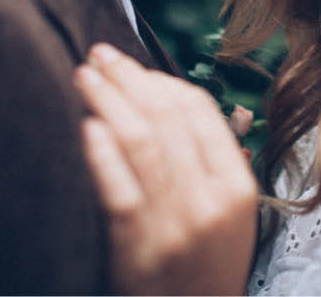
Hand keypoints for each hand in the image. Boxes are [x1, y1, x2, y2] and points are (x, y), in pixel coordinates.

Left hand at [75, 44, 258, 294]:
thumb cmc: (204, 267)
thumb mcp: (229, 214)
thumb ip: (211, 158)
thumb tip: (172, 97)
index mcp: (235, 186)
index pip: (199, 112)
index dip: (161, 81)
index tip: (132, 66)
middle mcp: (208, 201)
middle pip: (166, 119)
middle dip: (129, 78)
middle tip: (99, 54)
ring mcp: (174, 226)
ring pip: (141, 144)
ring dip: (109, 101)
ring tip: (85, 77)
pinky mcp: (138, 249)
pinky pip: (119, 191)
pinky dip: (102, 154)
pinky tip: (87, 126)